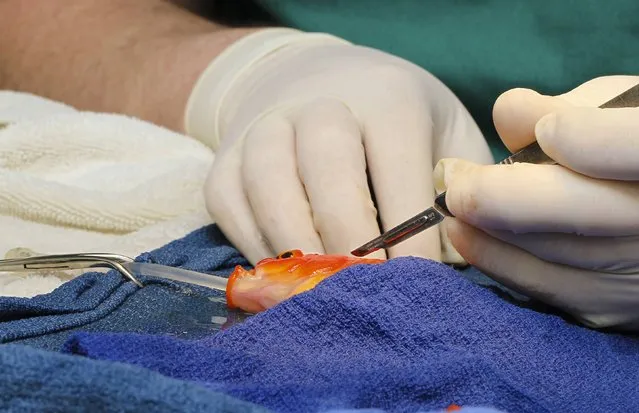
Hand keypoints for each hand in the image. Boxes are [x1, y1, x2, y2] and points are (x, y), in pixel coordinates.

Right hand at [185, 28, 492, 263]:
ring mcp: (265, 127)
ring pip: (267, 181)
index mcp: (388, 97)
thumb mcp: (443, 133)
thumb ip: (459, 186)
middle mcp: (320, 102)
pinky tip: (285, 272)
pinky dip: (254, 244)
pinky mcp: (227, 157)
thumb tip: (455, 255)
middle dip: (349, 237)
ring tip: (322, 290)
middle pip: (327, 165)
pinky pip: (230, 203)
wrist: (318, 80)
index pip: (397, 165)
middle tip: (367, 290)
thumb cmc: (395, 120)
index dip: (408, 232)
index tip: (418, 283)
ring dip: (296, 243)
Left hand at [435, 75, 638, 330]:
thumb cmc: (628, 147)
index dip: (594, 140)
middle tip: (453, 178)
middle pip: (588, 215)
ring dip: (489, 228)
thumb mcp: (622, 110)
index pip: (637, 150)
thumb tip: (507, 113)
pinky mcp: (616, 307)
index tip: (549, 129)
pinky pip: (548, 287)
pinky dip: (498, 259)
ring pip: (557, 253)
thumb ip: (573, 108)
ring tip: (448, 199)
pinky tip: (464, 235)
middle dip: (504, 196)